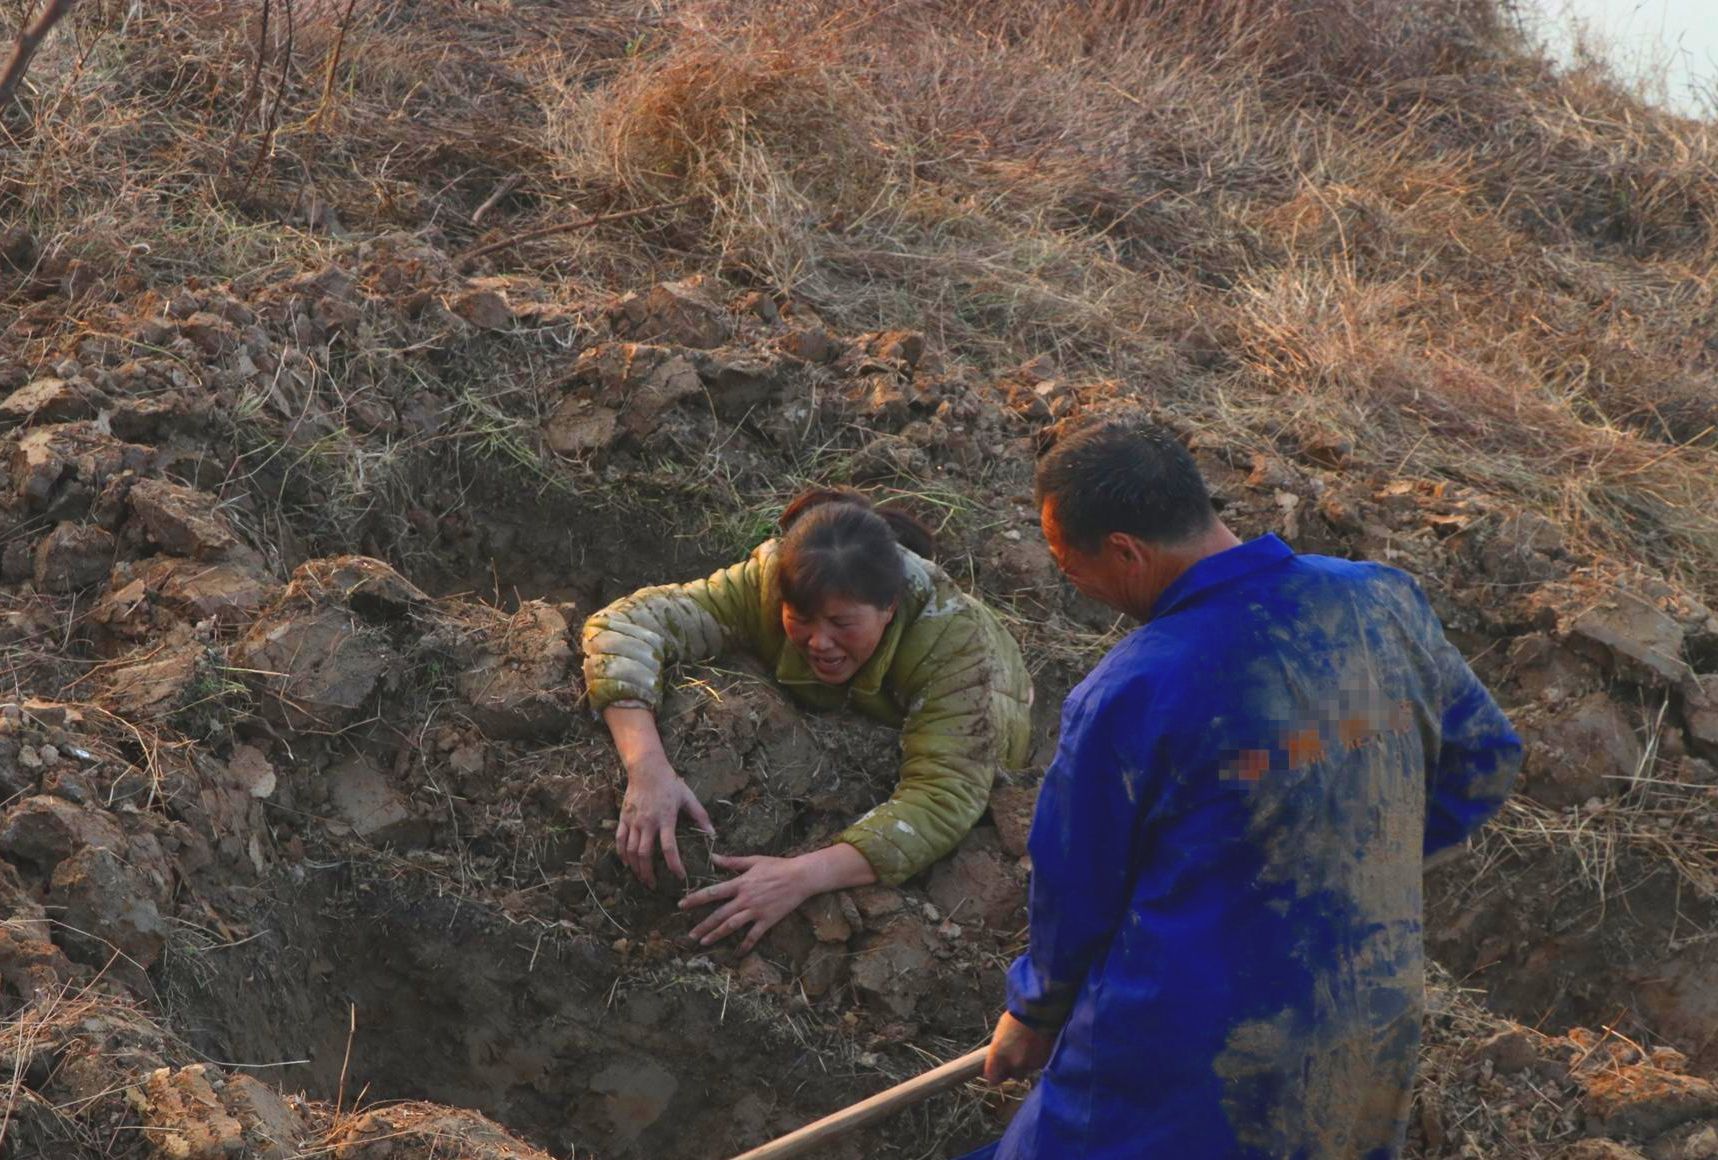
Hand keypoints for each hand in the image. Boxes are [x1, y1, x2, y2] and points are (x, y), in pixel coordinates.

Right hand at [617, 757, 713, 887]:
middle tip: (654, 886)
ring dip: (635, 868)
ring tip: (642, 878)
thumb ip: (700, 816)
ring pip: (630, 850)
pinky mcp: (623, 818)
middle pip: (645, 854)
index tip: (680, 876)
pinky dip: (622, 854)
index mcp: (666, 818)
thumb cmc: (670, 783)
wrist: (646, 769)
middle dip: (648, 873)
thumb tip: (713, 834)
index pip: (669, 847)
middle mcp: (648, 822)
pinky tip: (627, 864)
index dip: (674, 865)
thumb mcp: (688, 797)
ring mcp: (633, 821)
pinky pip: (619, 840)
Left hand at [681, 853, 817, 954]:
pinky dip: (744, 946)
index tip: (681, 905)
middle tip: (690, 935)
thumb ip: (732, 862)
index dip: (695, 899)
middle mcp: (745, 899)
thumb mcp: (753, 860)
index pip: (713, 892)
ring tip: (704, 943)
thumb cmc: (777, 866)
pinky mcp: (767, 920)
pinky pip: (753, 936)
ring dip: (716, 935)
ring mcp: (756, 911)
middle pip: (719, 915)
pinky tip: (736, 954)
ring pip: (732, 926)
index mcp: (740, 883)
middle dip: (703, 925)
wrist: (800, 877)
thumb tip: (712, 857)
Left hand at [982, 1011, 1055, 1083]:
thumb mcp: (1001, 1032)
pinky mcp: (1043, 1063)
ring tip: (1029, 1048)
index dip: (995, 1075)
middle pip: (1012, 1075)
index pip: (993, 1078)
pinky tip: (1038, 1046)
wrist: (1039, 1011)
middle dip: (1013, 1069)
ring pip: (1026, 1071)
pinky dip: (1037, 1059)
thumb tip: (998, 1058)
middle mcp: (1013, 1064)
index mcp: (998, 1056)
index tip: (997, 1072)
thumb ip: (999, 1049)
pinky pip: (1038, 1066)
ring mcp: (1029, 1065)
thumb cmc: (1017, 1016)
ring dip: (1026, 1064)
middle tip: (1016, 1056)